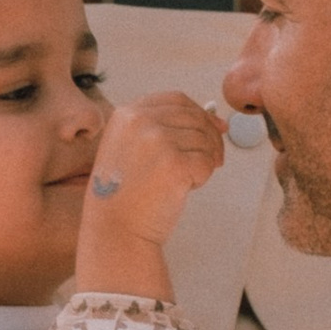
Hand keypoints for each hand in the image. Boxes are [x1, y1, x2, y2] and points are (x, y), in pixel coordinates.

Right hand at [76, 92, 226, 291]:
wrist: (115, 229)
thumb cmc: (124, 196)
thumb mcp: (130, 149)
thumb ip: (162, 129)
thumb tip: (215, 121)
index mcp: (127, 115)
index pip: (176, 100)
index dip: (200, 113)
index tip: (215, 127)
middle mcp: (140, 122)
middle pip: (195, 118)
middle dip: (211, 138)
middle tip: (214, 159)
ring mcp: (157, 141)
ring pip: (204, 140)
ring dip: (206, 160)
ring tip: (187, 179)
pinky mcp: (175, 164)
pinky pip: (207, 162)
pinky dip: (204, 177)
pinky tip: (186, 188)